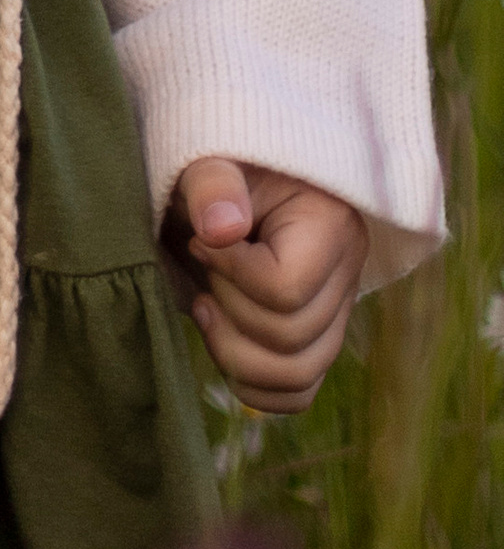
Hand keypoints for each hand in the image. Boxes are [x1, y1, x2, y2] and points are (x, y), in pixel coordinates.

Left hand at [164, 157, 368, 412]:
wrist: (226, 175)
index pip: (286, 289)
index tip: (201, 238)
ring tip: (205, 303)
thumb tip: (221, 229)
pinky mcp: (315, 338)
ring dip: (234, 353)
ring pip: (298, 377)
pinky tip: (218, 336)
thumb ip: (211, 183)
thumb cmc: (217, 162)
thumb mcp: (208, 156)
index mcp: (331, 225)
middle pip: (291, 341)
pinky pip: (297, 392)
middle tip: (202, 266)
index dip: (231, 274)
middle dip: (229, 310)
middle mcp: (347, 276)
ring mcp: (335, 313)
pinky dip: (251, 384)